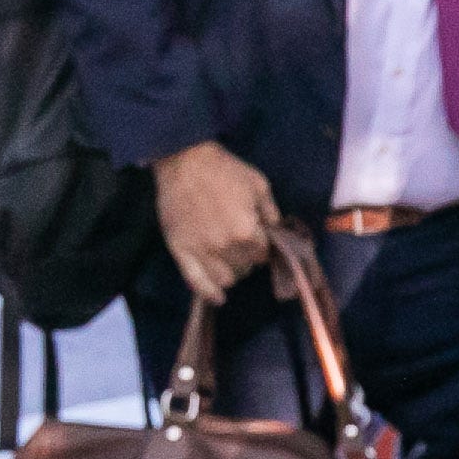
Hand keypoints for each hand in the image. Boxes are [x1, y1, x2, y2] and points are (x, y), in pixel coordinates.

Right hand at [152, 139, 282, 304]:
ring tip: (228, 260)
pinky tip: (218, 298)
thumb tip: (277, 232)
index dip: (262, 245)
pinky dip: (209, 293)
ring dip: (231, 272)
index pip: (263, 254)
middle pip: (245, 268)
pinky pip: (196, 282)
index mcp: (247, 231)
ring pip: (225, 280)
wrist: (184, 160)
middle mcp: (226, 247)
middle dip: (247, 258)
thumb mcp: (258, 184)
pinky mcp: (181, 252)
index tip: (258, 238)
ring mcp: (202, 252)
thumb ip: (271, 212)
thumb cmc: (224, 169)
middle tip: (241, 244)